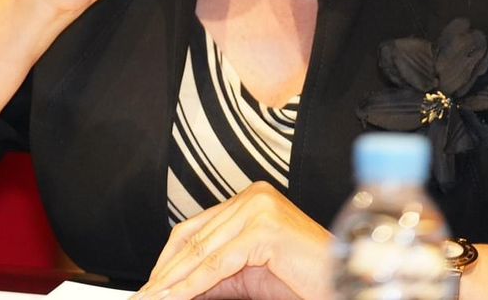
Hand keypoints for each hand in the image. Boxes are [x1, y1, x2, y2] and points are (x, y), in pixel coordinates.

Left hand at [135, 182, 332, 299]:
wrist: (342, 281)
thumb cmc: (305, 279)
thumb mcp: (248, 275)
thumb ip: (215, 275)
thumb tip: (177, 287)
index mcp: (251, 200)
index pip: (195, 227)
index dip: (169, 259)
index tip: (152, 285)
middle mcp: (253, 197)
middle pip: (194, 238)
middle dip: (166, 273)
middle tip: (145, 296)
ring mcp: (259, 209)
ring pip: (202, 251)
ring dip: (174, 281)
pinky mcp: (265, 229)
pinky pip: (218, 263)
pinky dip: (194, 285)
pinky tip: (177, 298)